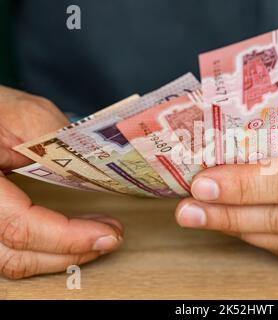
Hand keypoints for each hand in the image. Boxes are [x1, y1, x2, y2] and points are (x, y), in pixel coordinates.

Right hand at [0, 86, 123, 278]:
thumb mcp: (26, 114)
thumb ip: (61, 142)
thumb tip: (98, 172)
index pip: (19, 226)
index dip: (67, 237)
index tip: (109, 233)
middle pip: (15, 255)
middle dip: (71, 251)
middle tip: (112, 236)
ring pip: (11, 259)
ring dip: (60, 254)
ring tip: (97, 234)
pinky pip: (8, 249)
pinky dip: (43, 249)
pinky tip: (70, 235)